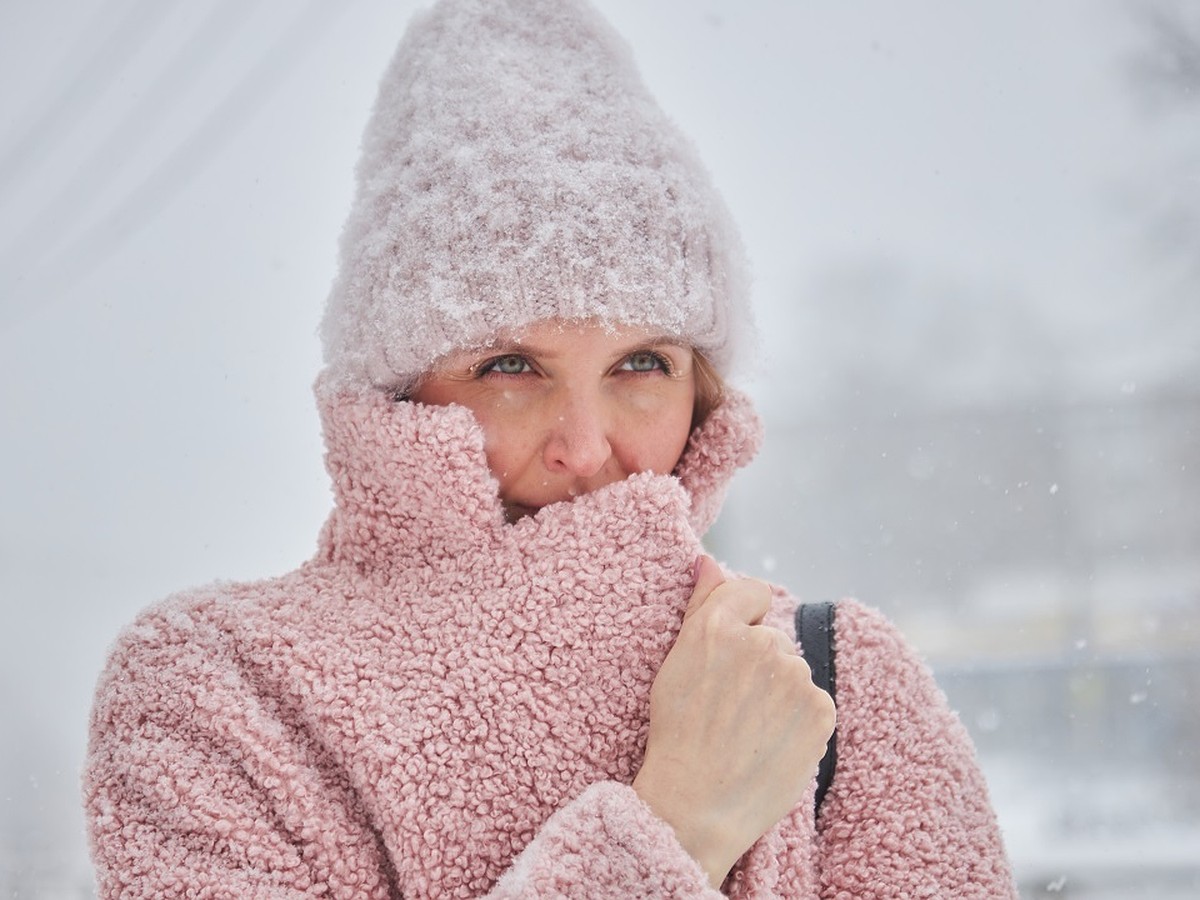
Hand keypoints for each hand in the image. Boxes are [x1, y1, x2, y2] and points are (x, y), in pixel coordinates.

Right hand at [632, 556, 835, 887]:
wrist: (697, 805)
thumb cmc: (677, 734)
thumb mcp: (676, 662)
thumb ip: (701, 604)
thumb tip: (709, 559)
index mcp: (719, 625)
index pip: (751, 592)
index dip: (741, 622)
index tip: (728, 657)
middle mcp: (762, 642)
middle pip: (772, 638)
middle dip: (757, 665)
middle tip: (730, 707)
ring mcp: (796, 676)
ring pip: (793, 671)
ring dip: (779, 692)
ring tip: (748, 731)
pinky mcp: (822, 709)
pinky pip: (814, 702)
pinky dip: (799, 720)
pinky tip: (771, 743)